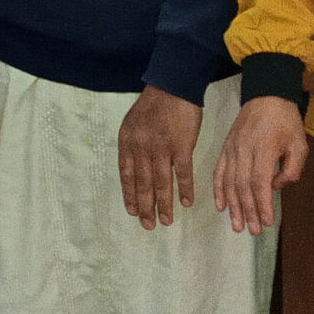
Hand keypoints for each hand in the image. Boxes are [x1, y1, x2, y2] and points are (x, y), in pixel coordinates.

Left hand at [117, 86, 203, 229]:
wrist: (173, 87)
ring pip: (162, 182)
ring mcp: (162, 148)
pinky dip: (185, 189)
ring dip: (164, 204)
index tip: (133, 211)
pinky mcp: (182, 146)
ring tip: (166, 221)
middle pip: (143, 183)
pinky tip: (186, 202)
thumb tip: (132, 170)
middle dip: (145, 207)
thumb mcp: (132, 124)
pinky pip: (183, 173)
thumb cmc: (153, 106)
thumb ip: (132, 147)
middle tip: (148, 225)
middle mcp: (142, 148)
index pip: (126, 175)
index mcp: (128, 143)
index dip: (130, 195)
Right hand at [213, 96, 309, 233]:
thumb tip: (275, 188)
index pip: (259, 182)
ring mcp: (231, 149)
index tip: (266, 222)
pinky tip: (221, 205)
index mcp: (263, 149)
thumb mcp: (299, 144)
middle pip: (242, 186)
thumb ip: (292, 169)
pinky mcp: (225, 148)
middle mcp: (243, 150)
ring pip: (228, 182)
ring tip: (236, 225)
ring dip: (233, 206)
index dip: (261, 204)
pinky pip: (218, 171)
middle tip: (252, 231)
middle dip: (247, 211)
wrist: (266, 97)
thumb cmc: (286, 122)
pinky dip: (218, 190)